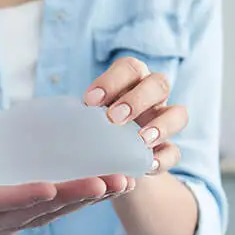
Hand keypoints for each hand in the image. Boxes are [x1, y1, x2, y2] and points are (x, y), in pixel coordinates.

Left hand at [0, 127, 134, 234]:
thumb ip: (13, 150)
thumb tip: (45, 130)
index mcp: (8, 209)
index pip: (58, 202)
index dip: (91, 193)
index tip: (124, 178)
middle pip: (54, 209)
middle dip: (92, 197)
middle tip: (127, 181)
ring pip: (33, 208)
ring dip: (68, 197)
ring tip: (100, 184)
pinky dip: (23, 194)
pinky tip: (48, 185)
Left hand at [84, 57, 188, 174]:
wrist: (107, 163)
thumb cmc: (91, 130)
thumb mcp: (83, 119)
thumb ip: (79, 116)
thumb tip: (55, 121)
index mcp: (130, 81)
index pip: (129, 68)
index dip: (112, 81)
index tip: (90, 101)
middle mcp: (152, 97)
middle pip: (159, 83)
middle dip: (137, 99)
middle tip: (114, 118)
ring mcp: (163, 123)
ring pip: (179, 114)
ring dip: (161, 125)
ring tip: (141, 140)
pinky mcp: (168, 151)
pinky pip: (175, 152)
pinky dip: (164, 158)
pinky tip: (148, 165)